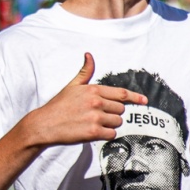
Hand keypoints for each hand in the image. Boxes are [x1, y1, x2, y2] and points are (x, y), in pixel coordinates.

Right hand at [18, 53, 146, 148]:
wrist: (44, 125)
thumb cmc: (59, 106)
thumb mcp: (72, 86)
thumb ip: (85, 72)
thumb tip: (89, 55)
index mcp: (93, 90)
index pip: (121, 93)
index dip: (135, 97)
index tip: (144, 100)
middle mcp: (96, 102)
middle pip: (121, 110)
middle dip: (113, 113)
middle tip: (97, 115)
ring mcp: (95, 117)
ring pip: (117, 122)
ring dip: (109, 125)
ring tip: (93, 123)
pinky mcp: (93, 132)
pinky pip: (111, 134)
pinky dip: (105, 134)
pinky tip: (93, 132)